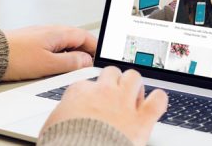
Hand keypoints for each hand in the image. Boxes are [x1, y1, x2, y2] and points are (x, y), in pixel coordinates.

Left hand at [2, 25, 96, 81]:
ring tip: (72, 68)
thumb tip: (85, 60)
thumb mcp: (48, 65)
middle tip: (88, 66)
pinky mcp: (32, 41)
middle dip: (84, 51)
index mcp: (59, 32)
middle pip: (76, 38)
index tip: (100, 57)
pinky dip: (59, 54)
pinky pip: (53, 45)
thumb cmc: (15, 57)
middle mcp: (51, 30)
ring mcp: (41, 34)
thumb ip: (70, 62)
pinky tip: (54, 65)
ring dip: (71, 53)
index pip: (86, 36)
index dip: (95, 47)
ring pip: (64, 42)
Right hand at [43, 67, 167, 145]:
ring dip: (134, 85)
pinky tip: (155, 104)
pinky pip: (158, 99)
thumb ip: (63, 114)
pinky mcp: (141, 118)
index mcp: (80, 92)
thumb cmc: (63, 144)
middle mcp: (104, 91)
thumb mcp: (52, 125)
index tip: (94, 101)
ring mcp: (124, 102)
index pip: (89, 82)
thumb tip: (63, 117)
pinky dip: (158, 100)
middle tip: (115, 95)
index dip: (92, 92)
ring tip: (133, 96)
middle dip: (115, 82)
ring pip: (134, 77)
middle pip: (113, 73)